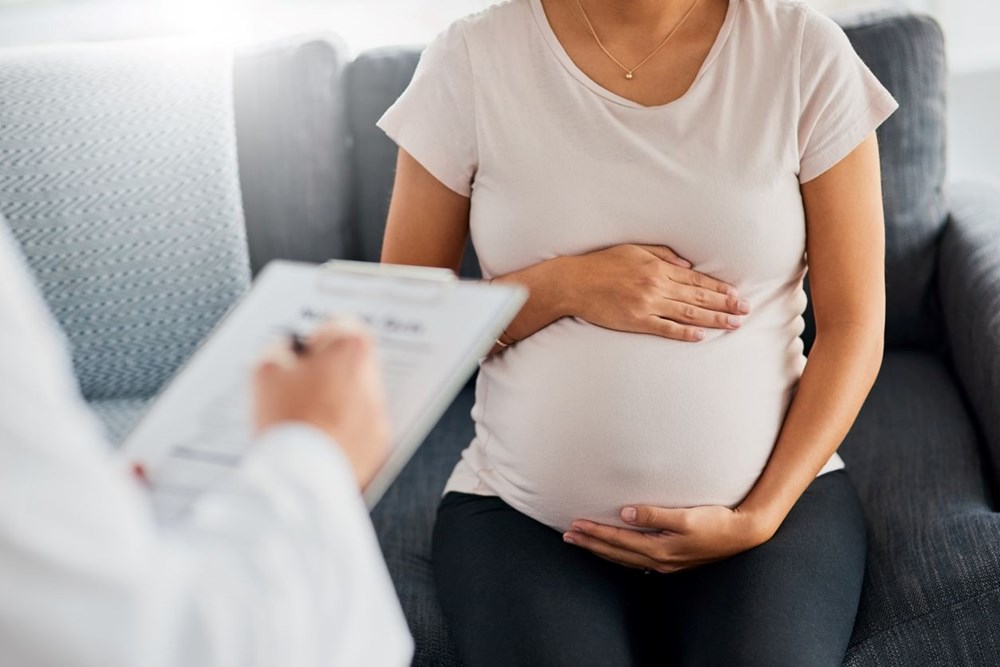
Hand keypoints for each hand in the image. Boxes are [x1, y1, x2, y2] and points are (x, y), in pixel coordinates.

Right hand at [254, 318, 390, 488]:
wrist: (302, 478)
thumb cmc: (286, 420)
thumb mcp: (265, 370)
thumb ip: (279, 349)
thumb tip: (288, 351)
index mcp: (350, 349)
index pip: (341, 325)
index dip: (316, 338)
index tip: (302, 355)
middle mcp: (373, 379)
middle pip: (352, 362)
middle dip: (328, 369)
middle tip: (299, 386)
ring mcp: (378, 414)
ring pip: (357, 396)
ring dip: (336, 400)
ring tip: (305, 418)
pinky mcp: (378, 445)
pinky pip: (360, 427)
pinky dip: (343, 430)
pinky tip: (317, 439)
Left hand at [562, 504, 773, 572]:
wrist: (743, 534)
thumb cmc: (716, 521)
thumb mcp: (686, 516)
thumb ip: (654, 514)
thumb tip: (625, 512)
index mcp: (659, 549)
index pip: (618, 541)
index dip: (595, 532)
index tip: (575, 524)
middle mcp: (659, 560)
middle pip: (616, 553)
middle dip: (591, 543)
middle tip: (568, 535)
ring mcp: (665, 563)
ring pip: (624, 558)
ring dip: (601, 550)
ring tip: (582, 541)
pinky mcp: (672, 560)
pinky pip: (636, 560)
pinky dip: (619, 554)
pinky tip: (613, 550)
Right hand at [563, 244, 750, 341]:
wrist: (574, 283)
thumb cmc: (602, 264)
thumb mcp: (634, 250)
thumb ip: (663, 255)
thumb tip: (688, 265)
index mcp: (658, 268)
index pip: (696, 279)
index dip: (719, 288)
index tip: (737, 294)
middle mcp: (656, 286)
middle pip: (698, 297)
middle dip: (725, 304)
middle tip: (746, 311)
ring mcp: (647, 305)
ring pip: (688, 314)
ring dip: (713, 319)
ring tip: (733, 324)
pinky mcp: (636, 321)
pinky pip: (665, 328)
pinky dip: (684, 333)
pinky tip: (701, 336)